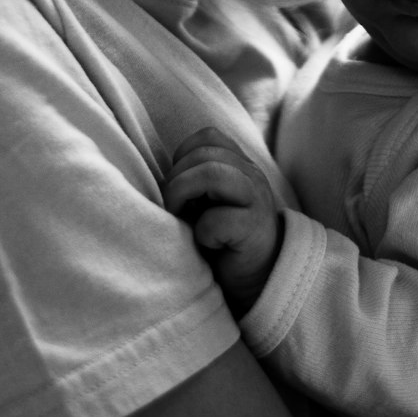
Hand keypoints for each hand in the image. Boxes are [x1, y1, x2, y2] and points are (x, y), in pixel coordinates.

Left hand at [162, 127, 283, 316]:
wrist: (260, 279)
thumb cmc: (224, 240)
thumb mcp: (208, 203)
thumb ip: (193, 184)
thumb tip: (157, 182)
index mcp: (240, 165)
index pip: (208, 137)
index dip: (183, 156)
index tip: (179, 185)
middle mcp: (251, 175)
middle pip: (204, 153)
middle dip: (176, 180)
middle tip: (173, 209)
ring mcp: (256, 200)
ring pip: (213, 174)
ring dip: (184, 194)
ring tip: (182, 218)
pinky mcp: (254, 230)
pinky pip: (219, 220)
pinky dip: (203, 231)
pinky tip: (207, 243)